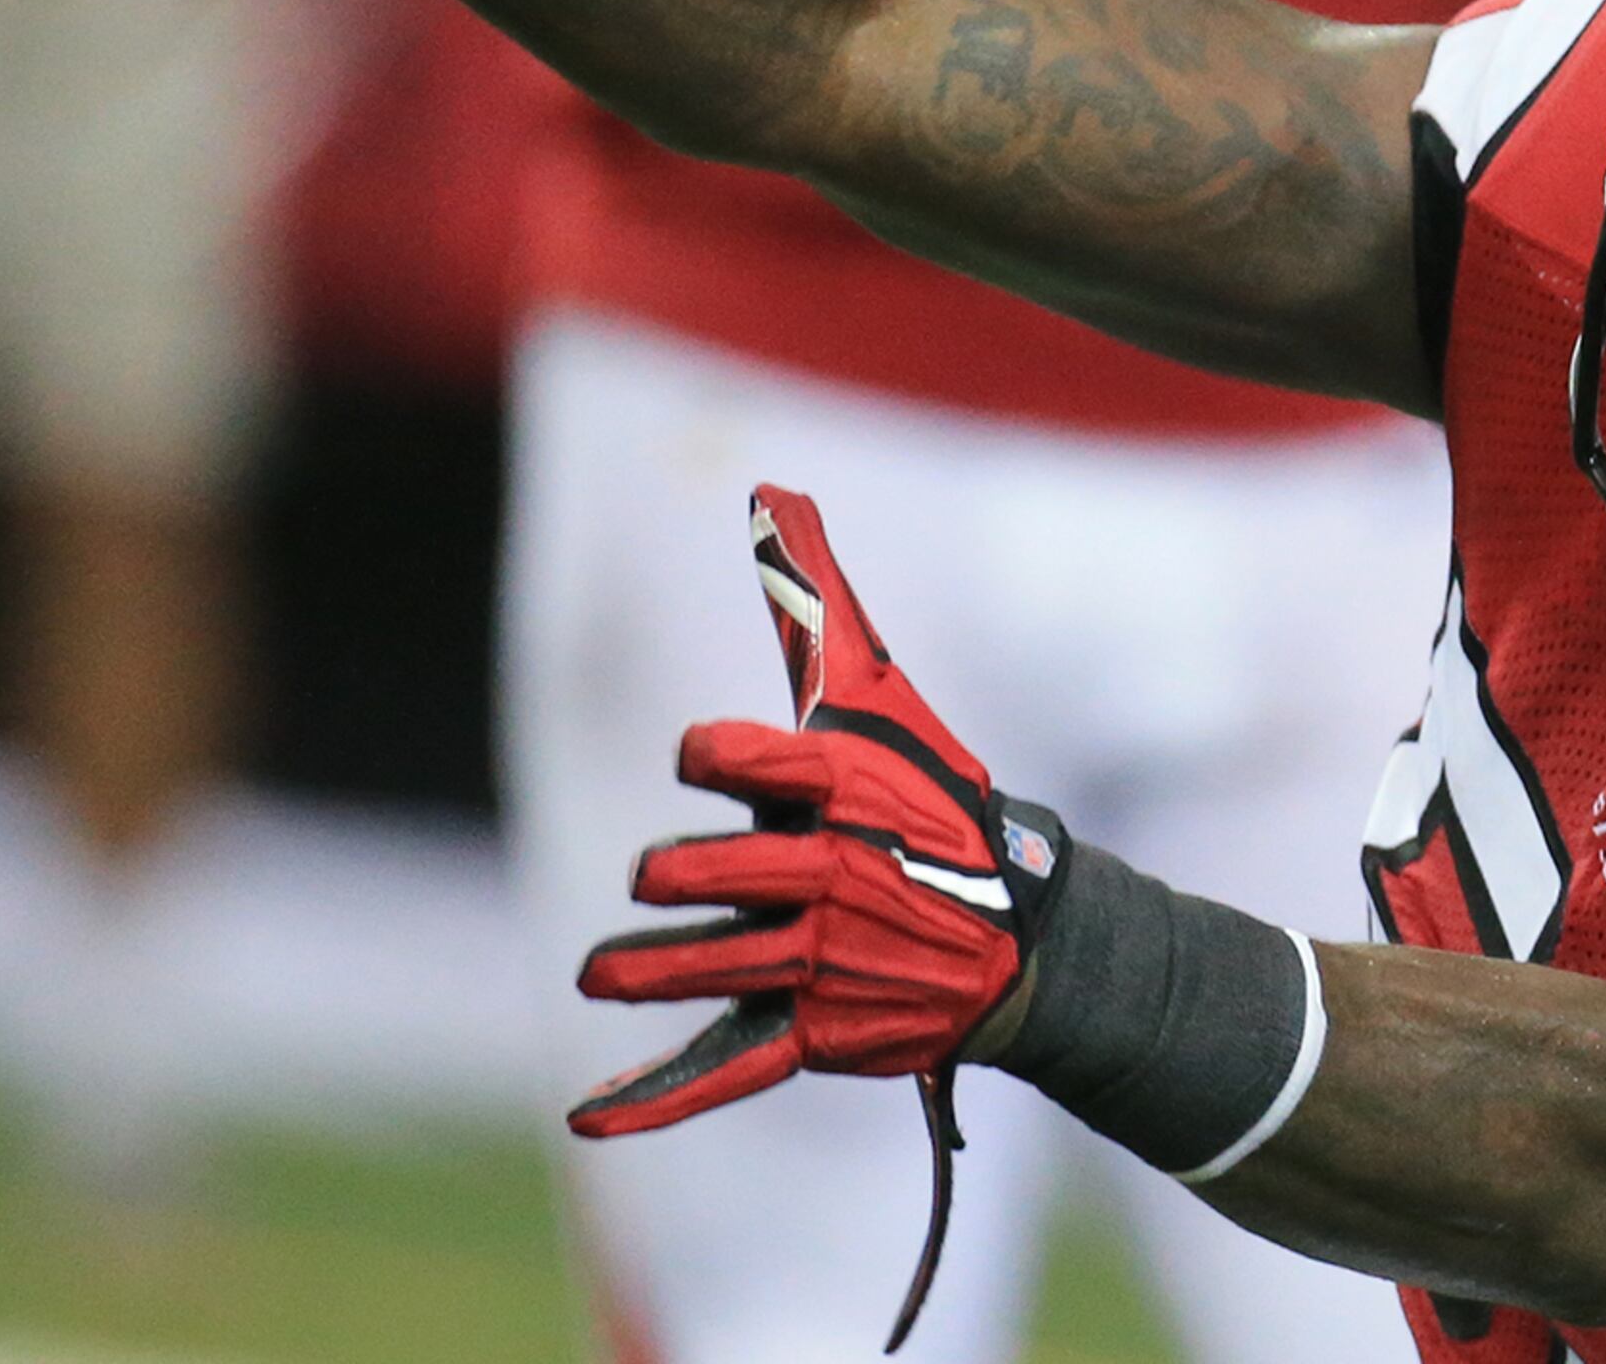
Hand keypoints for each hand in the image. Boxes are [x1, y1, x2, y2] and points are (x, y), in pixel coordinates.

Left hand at [568, 487, 1060, 1137]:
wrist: (1019, 930)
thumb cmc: (927, 794)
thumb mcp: (875, 693)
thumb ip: (811, 599)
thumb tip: (766, 490)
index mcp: (845, 787)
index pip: (761, 762)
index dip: (721, 759)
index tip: (699, 757)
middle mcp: (836, 875)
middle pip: (734, 876)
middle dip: (689, 877)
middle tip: (657, 876)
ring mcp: (826, 960)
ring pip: (722, 967)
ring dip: (656, 972)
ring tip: (600, 970)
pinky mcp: (815, 1031)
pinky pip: (727, 1068)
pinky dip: (658, 1097)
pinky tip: (587, 1114)